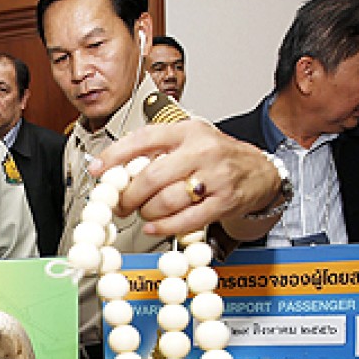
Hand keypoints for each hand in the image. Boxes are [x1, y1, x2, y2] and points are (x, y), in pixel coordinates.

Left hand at [87, 120, 280, 239]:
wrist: (261, 171)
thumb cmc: (217, 157)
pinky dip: (163, 227)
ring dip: (147, 212)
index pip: (143, 139)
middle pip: (152, 176)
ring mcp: (215, 176)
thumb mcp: (187, 140)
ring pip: (166, 201)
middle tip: (121, 205)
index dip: (114, 156)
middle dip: (129, 195)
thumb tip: (113, 169)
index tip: (97, 170)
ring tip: (145, 212)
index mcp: (186, 130)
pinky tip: (154, 226)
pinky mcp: (224, 202)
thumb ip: (156, 152)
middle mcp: (201, 150)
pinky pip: (185, 220)